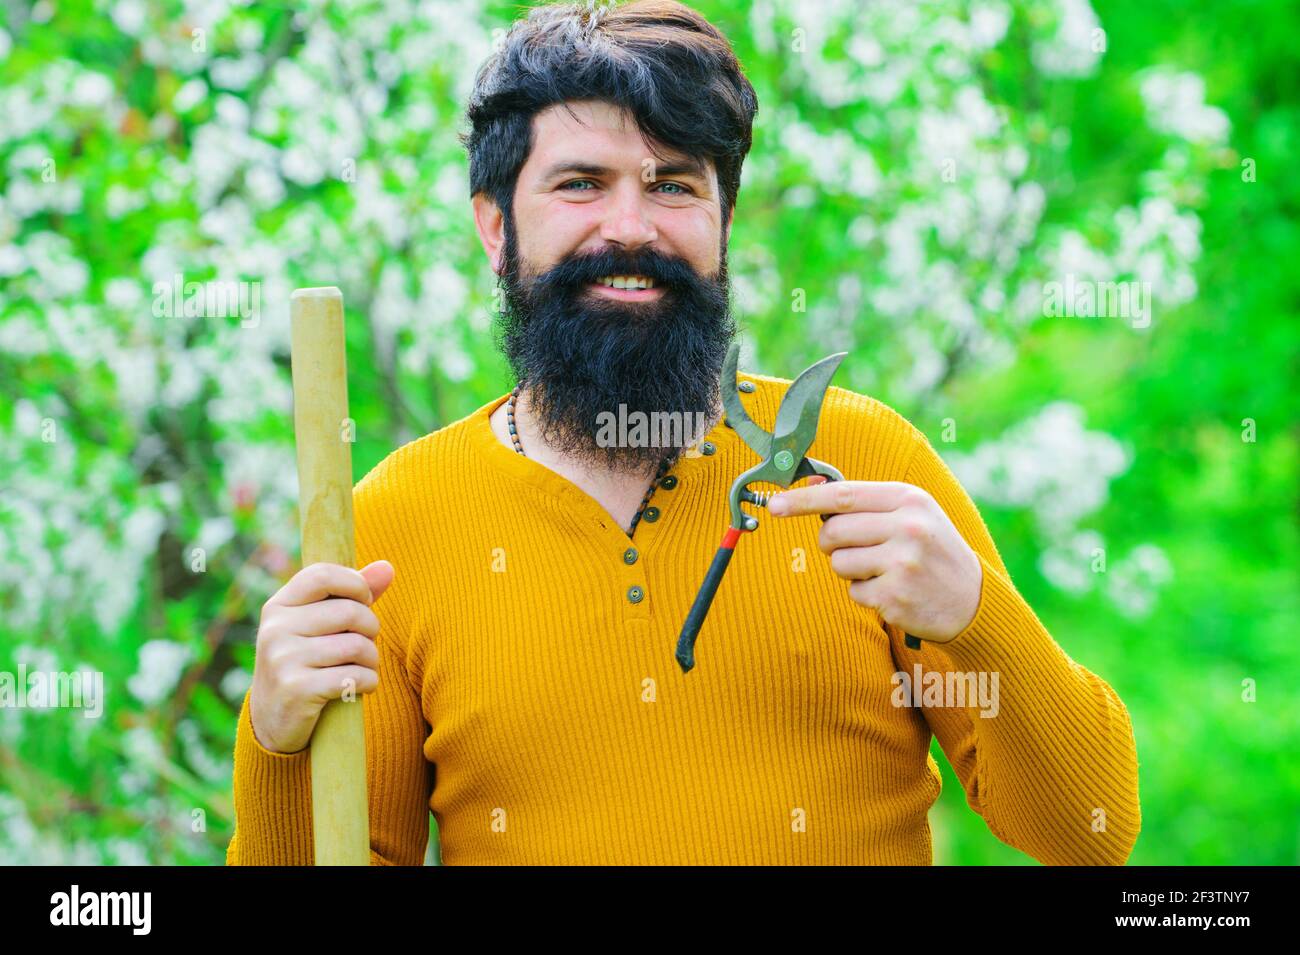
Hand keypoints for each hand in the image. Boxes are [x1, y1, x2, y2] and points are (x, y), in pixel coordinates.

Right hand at [249, 560, 394, 753]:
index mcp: (278, 606)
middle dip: (371, 629)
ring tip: (364, 667)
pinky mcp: (296, 690)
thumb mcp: (320, 625)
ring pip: (356, 646)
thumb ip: (353, 594)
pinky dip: (368, 682)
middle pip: (349, 612)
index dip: (355, 584)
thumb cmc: (307, 662)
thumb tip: (388, 566)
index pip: (322, 575)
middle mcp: (275, 629)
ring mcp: (282, 660)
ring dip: (372, 659)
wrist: (273, 720)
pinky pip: (354, 676)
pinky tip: (361, 686)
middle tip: (366, 644)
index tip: (363, 602)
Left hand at [768, 481, 981, 642]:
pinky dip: (866, 594)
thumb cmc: (932, 550)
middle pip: (833, 532)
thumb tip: (806, 486)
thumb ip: (864, 502)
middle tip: (850, 549)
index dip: (803, 500)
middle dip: (831, 543)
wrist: (972, 599)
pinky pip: (854, 593)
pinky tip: (893, 591)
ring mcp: (902, 563)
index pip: (842, 495)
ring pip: (839, 564)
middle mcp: (907, 527)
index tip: (776, 505)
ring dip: (850, 571)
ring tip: (882, 570)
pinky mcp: (896, 596)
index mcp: (909, 499)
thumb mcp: (910, 514)